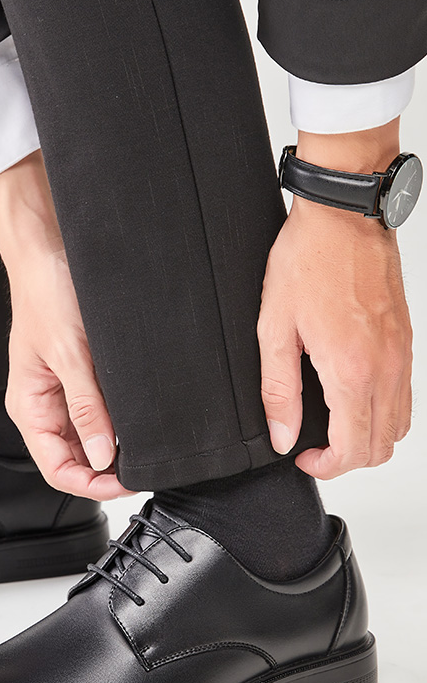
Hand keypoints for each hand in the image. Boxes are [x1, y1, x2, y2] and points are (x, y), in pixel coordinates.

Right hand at [0, 152, 132, 499]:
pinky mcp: (81, 368)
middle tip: (149, 464)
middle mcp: (45, 402)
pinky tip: (142, 413)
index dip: (92, 485)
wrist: (49, 243)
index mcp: (29, 406)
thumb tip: (103, 456)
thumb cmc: (46, 290)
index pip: (58, 469)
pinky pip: (100, 406)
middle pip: (77, 457)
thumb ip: (85, 407)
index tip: (128, 481)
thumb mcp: (70, 354)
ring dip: (117, 442)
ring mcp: (64, 387)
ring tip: (149, 440)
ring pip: (92, 434)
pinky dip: (121, 416)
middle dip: (109, 468)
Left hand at [258, 123, 413, 478]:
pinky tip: (353, 393)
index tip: (303, 455)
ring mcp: (401, 354)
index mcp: (351, 370)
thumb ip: (278, 390)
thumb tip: (284, 435)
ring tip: (334, 423)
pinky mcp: (406, 339)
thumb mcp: (275, 327)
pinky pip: (405, 394)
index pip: (353, 449)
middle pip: (383, 446)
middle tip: (316, 445)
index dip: (326, 466)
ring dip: (370, 437)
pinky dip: (384, 409)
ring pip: (400, 424)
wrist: (344, 216)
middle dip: (349, 458)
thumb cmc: (308, 259)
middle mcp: (386, 367)